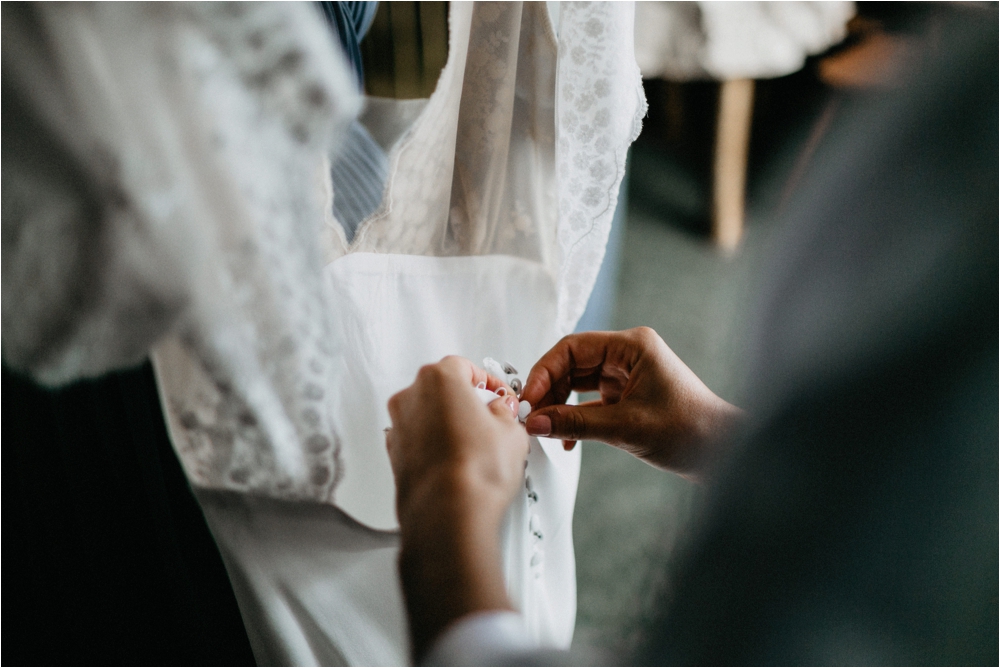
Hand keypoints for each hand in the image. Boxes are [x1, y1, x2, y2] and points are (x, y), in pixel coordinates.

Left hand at [386, 356, 528, 659]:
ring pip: (426, 414)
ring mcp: (398, 426)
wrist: (448, 513)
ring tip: (476, 446)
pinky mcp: (394, 455)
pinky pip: (417, 440)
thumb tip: (501, 413)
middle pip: (441, 388)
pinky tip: (456, 462)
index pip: (465, 366)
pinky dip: (434, 445)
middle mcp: (411, 397)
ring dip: (448, 423)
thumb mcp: (511, 431)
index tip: (500, 396)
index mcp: (439, 378)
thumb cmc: (474, 471)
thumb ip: (505, 413)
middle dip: (466, 401)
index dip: (488, 382)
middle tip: (490, 418)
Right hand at [521, 327, 743, 479]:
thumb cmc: (691, 431)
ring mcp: (627, 375)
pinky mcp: (627, 396)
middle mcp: (628, 355)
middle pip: (571, 364)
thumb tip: (537, 422)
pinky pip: (589, 401)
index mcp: (633, 346)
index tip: (530, 396)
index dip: (545, 371)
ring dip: (559, 405)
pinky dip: (575, 417)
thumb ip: (576, 423)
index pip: (573, 348)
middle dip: (549, 390)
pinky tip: (566, 438)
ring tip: (544, 428)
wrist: (723, 453)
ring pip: (577, 383)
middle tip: (531, 415)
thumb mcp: (625, 427)